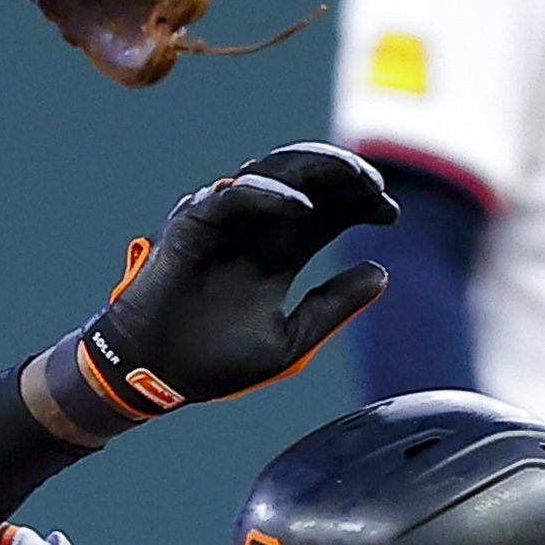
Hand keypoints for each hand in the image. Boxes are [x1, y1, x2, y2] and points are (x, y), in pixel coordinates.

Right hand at [22, 145, 394, 443]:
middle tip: (377, 189)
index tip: (391, 215)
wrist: (154, 374)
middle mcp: (258, 227)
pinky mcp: (195, 223)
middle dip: (347, 176)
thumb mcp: (290, 340)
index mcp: (282, 251)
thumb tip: (381, 271)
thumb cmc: (213, 360)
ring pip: (275, 171)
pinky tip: (302, 206)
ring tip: (353, 181)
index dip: (364, 204)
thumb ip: (332, 306)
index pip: (332, 209)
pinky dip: (268, 194)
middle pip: (310, 180)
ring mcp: (227, 220)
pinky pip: (234, 195)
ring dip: (316, 170)